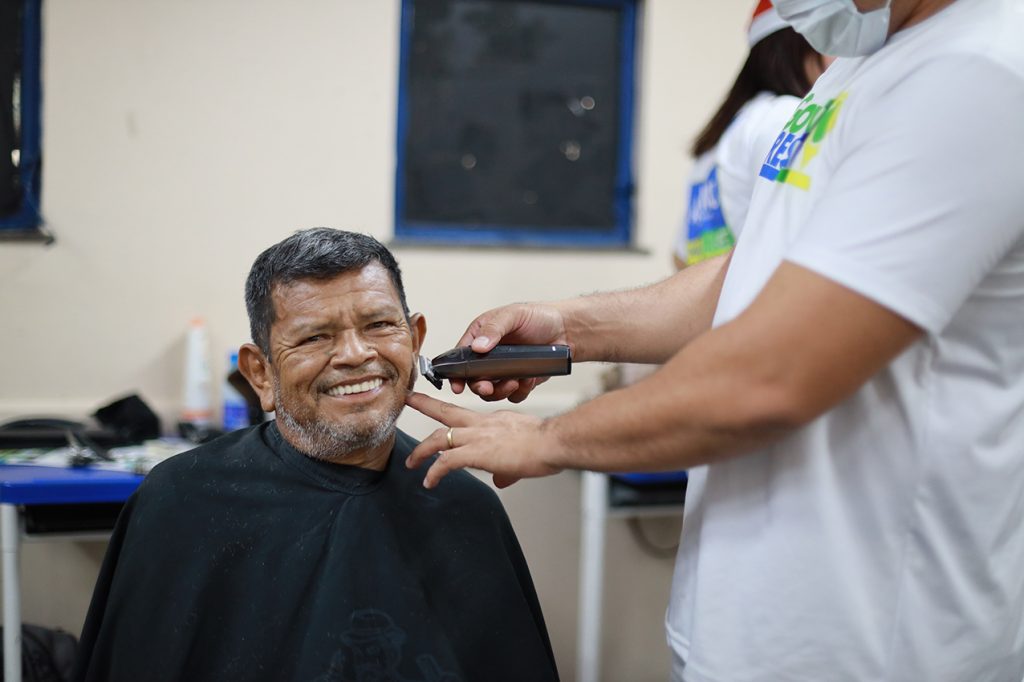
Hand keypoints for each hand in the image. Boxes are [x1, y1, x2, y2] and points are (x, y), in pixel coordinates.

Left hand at [404, 392, 562, 488]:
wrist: (554, 441)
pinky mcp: (476, 452)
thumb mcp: (524, 452)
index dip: (454, 418)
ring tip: (412, 463)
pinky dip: (435, 471)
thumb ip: (507, 466)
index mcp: (494, 420)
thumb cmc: (549, 444)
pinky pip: (447, 462)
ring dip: (422, 450)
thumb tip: (500, 479)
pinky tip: (430, 481)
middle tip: (410, 400)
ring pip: (439, 438)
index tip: (444, 413)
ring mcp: (477, 437)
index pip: (468, 418)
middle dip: (425, 405)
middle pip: (446, 413)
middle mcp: (482, 424)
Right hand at [452, 302, 569, 401]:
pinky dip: (519, 391)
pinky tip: (528, 378)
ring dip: (501, 391)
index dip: (455, 373)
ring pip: (492, 392)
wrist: (565, 330)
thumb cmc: (538, 317)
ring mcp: (504, 371)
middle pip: (474, 380)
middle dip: (480, 387)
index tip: (457, 385)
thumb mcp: (513, 315)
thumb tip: (477, 346)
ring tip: (515, 380)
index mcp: (480, 337)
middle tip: (488, 387)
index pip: (460, 357)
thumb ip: (494, 329)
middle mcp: (489, 357)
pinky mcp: (520, 381)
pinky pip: (513, 395)